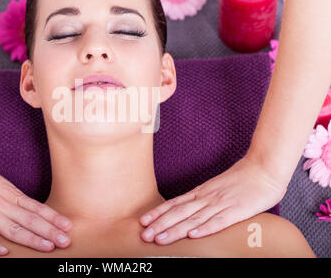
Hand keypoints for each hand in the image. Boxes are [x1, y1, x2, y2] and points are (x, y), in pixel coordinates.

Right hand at [0, 150, 72, 254]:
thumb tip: (32, 211)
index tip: (68, 226)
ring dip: (32, 239)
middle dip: (50, 231)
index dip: (54, 218)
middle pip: (31, 220)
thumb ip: (15, 199)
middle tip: (66, 241)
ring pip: (14, 229)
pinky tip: (5, 252)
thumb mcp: (2, 185)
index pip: (37, 208)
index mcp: (12, 195)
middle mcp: (3, 205)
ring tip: (48, 247)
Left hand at [139, 155, 287, 244]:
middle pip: (179, 213)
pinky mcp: (237, 210)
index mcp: (202, 192)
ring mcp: (221, 204)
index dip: (158, 213)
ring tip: (159, 239)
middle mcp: (207, 197)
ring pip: (194, 219)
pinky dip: (205, 228)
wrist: (263, 168)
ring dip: (175, 230)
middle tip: (144, 235)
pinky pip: (219, 221)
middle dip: (160, 225)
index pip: (175, 203)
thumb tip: (191, 211)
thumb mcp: (217, 187)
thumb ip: (205, 198)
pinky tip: (193, 236)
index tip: (143, 221)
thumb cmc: (242, 179)